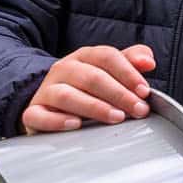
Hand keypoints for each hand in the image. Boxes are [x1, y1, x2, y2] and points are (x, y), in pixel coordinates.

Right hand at [22, 44, 155, 132]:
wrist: (49, 104)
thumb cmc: (87, 88)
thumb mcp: (110, 71)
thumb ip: (131, 62)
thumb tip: (148, 61)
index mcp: (84, 57)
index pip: (106, 57)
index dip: (128, 73)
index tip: (144, 91)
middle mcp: (63, 70)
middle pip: (91, 77)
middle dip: (119, 94)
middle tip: (139, 109)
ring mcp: (46, 91)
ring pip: (68, 95)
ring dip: (95, 107)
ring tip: (116, 117)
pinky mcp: (33, 112)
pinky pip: (40, 115)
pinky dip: (57, 120)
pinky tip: (76, 125)